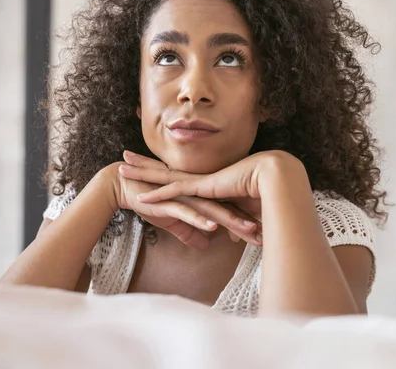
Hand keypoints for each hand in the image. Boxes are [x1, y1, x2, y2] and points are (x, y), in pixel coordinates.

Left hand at [118, 151, 303, 242]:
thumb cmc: (263, 196)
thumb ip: (233, 225)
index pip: (179, 176)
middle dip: (144, 164)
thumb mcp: (242, 215)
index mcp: (206, 182)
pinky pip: (174, 192)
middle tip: (125, 158)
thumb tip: (231, 236)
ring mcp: (199, 181)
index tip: (149, 166)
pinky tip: (140, 198)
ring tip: (121, 168)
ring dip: (141, 173)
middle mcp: (199, 179)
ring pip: (163, 176)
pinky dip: (157, 196)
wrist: (275, 181)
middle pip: (165, 170)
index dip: (163, 170)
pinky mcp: (202, 188)